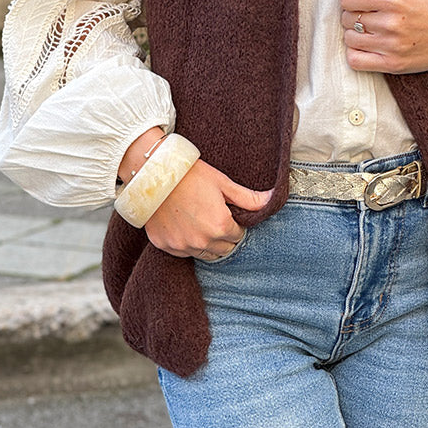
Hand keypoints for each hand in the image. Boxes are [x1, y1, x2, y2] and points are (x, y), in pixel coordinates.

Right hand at [144, 159, 271, 258]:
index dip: (235, 224)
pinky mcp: (164, 245)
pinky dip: (187, 243)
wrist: (153, 173)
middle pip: (223, 249)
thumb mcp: (222, 183)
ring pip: (204, 254)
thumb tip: (273, 199)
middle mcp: (202, 241)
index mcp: (220, 227)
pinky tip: (184, 225)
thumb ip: (248, 198)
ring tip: (200, 220)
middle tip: (215, 216)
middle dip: (224, 236)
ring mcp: (181, 246)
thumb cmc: (190, 175)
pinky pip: (183, 252)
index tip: (228, 213)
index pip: (238, 237)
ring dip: (207, 242)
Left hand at [337, 0, 427, 73]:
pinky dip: (356, 52)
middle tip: (371, 15)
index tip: (363, 0)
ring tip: (372, 29)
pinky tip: (368, 45)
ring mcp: (392, 46)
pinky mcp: (393, 64)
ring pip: (349, 38)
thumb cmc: (426, 3)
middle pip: (347, 18)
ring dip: (355, 33)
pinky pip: (355, 61)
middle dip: (355, 14)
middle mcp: (392, 23)